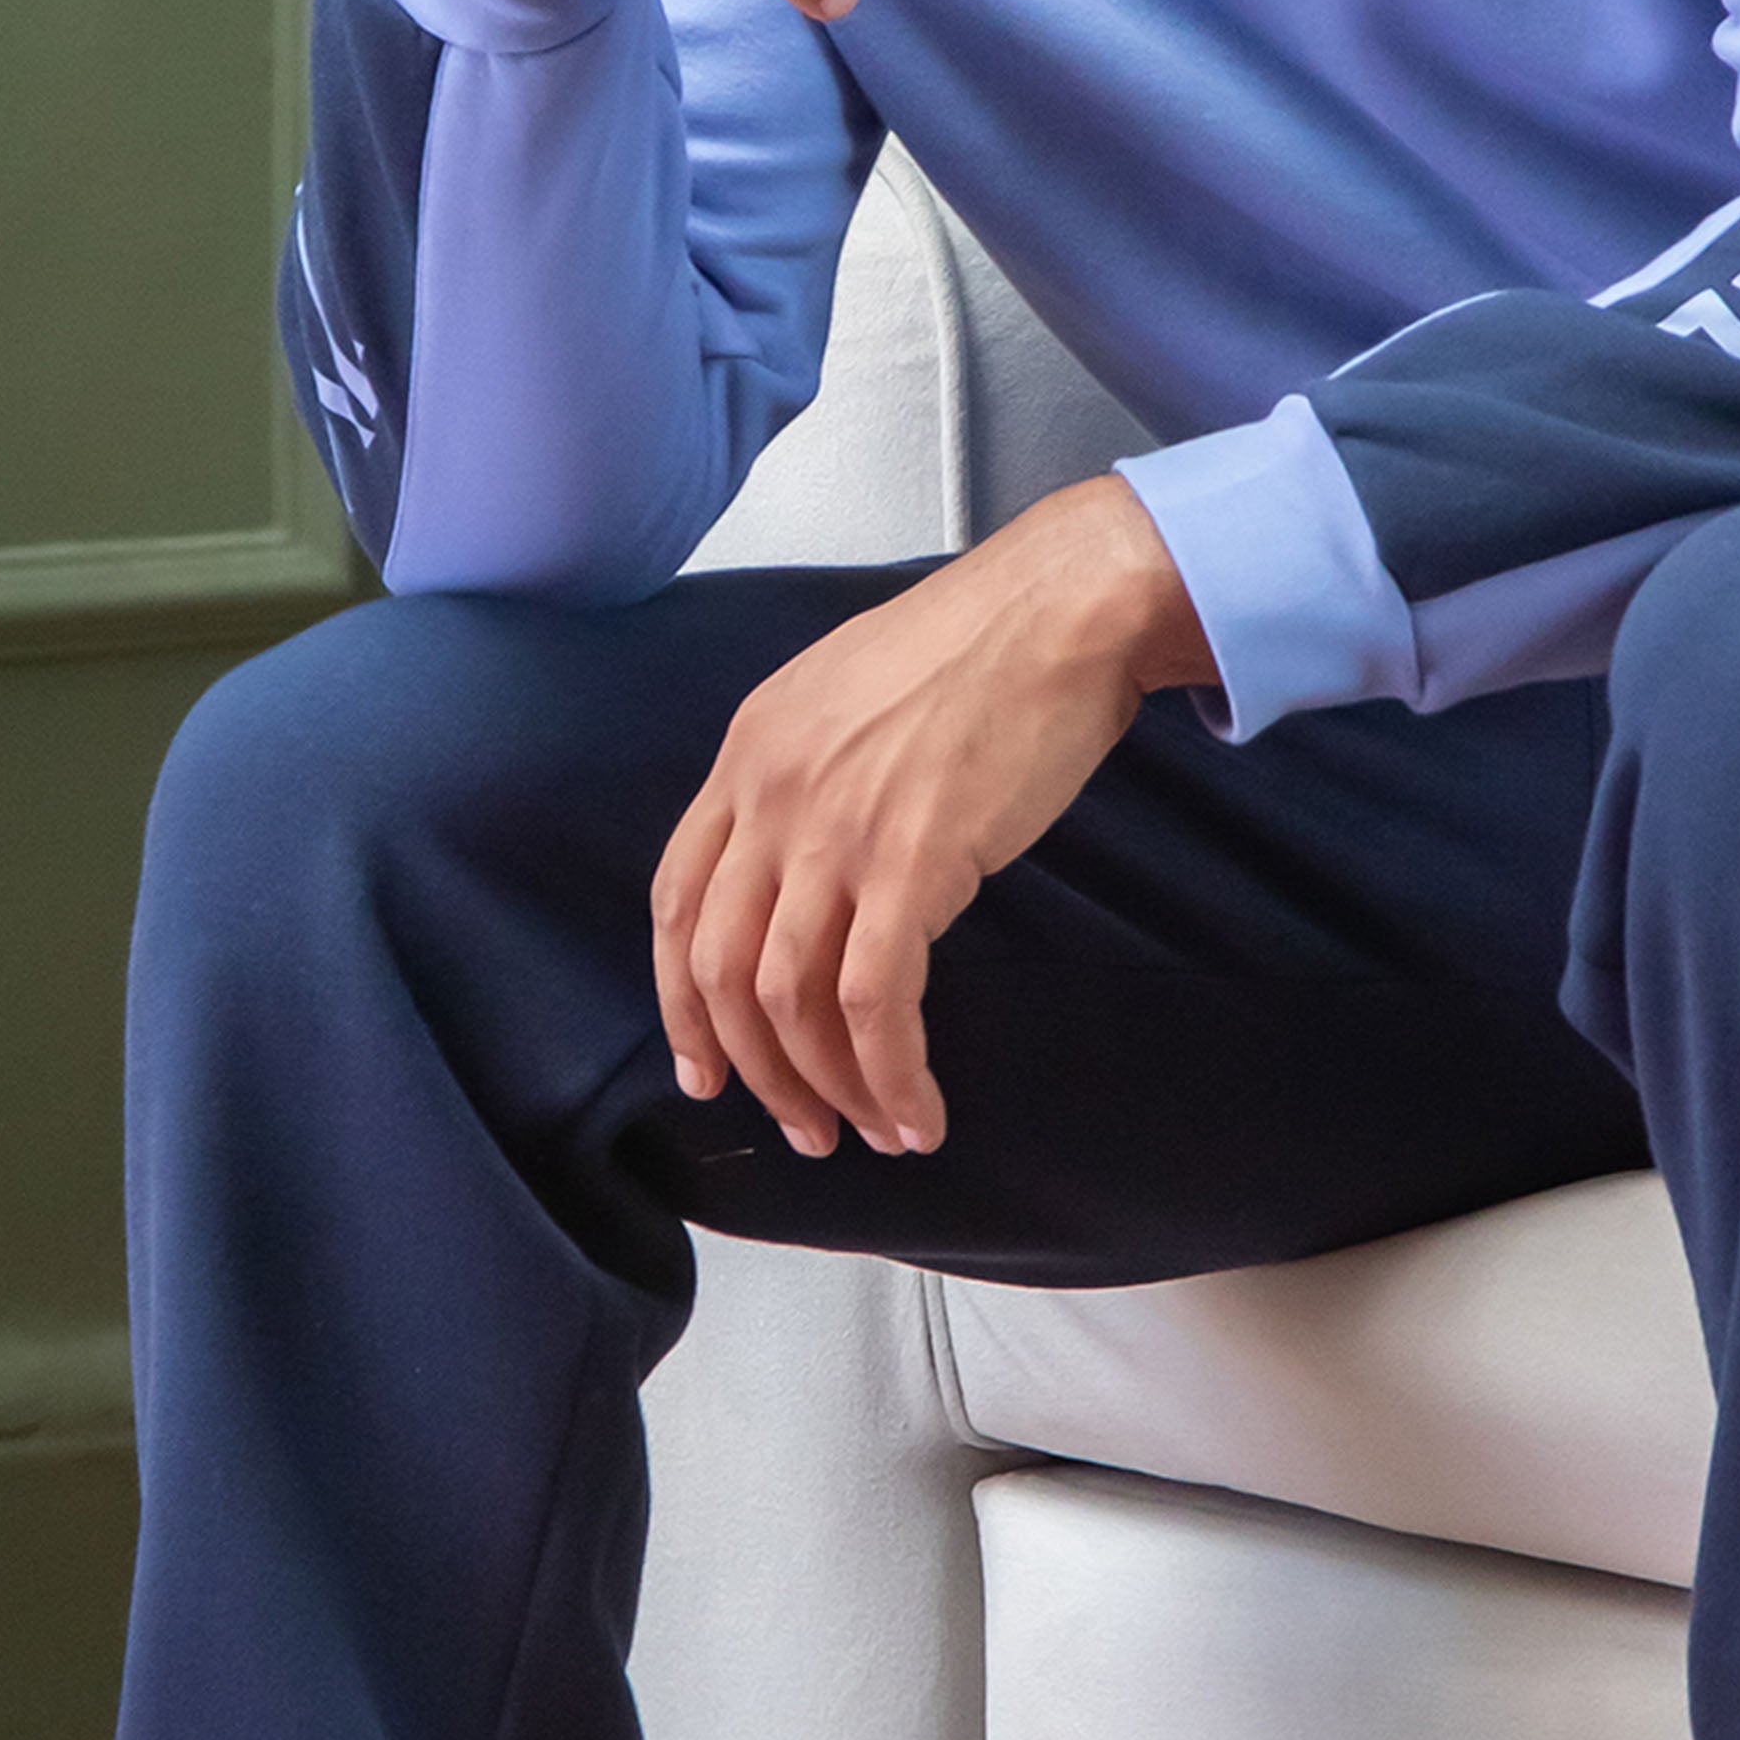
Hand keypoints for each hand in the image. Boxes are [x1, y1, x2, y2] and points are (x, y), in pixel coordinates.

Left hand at [654, 479, 1215, 1155]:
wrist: (1062, 609)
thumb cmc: (984, 645)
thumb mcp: (850, 692)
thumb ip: (809, 772)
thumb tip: (815, 865)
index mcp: (750, 750)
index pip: (677, 900)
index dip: (682, 1000)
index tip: (707, 1065)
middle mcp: (772, 794)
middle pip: (721, 969)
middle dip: (756, 1069)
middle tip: (802, 1124)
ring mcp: (835, 829)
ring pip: (791, 1001)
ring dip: (829, 1087)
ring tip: (872, 1130)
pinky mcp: (910, 864)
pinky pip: (876, 1004)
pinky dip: (890, 1076)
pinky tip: (918, 1113)